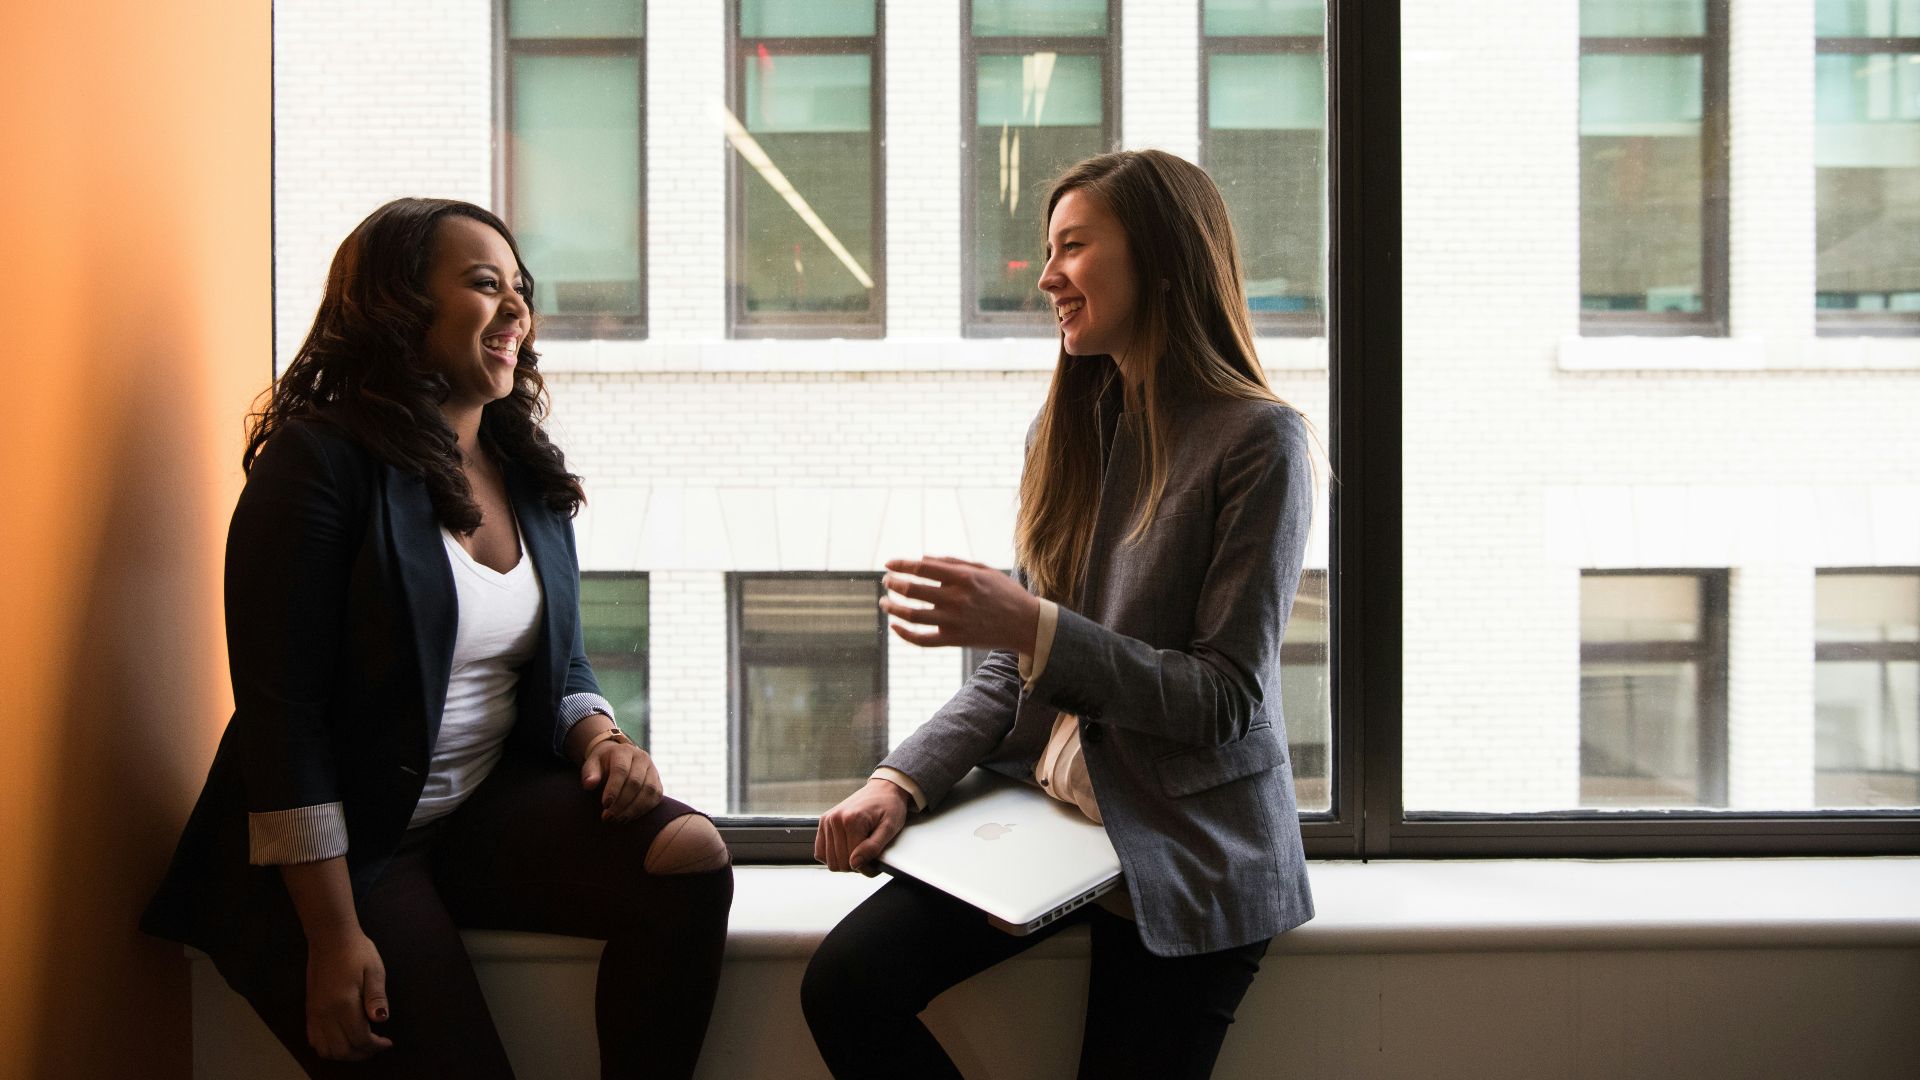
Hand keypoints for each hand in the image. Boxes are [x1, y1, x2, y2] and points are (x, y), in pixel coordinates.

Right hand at [304, 928, 391, 1061]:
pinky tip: (341, 1038)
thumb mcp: (374, 970)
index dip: (376, 1046)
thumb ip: (377, 996)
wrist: (330, 938)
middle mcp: (325, 1013)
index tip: (387, 1042)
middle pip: (341, 1050)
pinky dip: (327, 1047)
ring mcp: (315, 1013)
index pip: (359, 1039)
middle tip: (376, 1046)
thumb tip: (381, 1019)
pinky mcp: (310, 1010)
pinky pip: (313, 1039)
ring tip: (360, 1045)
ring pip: (325, 1049)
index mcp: (344, 1004)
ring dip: (344, 1054)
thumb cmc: (356, 951)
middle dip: (361, 1054)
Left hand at [581, 740, 663, 822]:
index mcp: (624, 751)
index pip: (621, 770)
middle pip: (635, 782)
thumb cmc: (602, 765)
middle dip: (621, 802)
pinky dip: (643, 810)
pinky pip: (655, 797)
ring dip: (633, 809)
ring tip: (618, 819)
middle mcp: (642, 758)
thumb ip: (590, 774)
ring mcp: (653, 769)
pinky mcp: (658, 782)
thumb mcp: (592, 765)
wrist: (619, 759)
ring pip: (649, 791)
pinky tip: (629, 817)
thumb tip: (589, 784)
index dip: (614, 788)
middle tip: (608, 817)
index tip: (605, 804)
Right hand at [815, 778, 909, 873]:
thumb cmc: (889, 807)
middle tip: (869, 856)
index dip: (867, 867)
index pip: (853, 861)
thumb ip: (873, 847)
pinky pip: (820, 853)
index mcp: (852, 820)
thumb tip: (855, 863)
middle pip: (840, 863)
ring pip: (830, 861)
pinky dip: (833, 856)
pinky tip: (846, 849)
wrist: (883, 789)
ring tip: (859, 851)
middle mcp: (835, 819)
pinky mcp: (823, 822)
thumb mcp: (889, 828)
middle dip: (856, 865)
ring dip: (845, 862)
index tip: (876, 862)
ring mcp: (827, 820)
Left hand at [880, 556, 1039, 653]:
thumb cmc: (1004, 592)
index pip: (922, 567)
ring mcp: (954, 621)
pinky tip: (895, 626)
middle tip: (886, 581)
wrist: (1025, 624)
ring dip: (892, 608)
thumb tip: (922, 559)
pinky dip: (904, 634)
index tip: (888, 564)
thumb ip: (952, 562)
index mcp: (963, 577)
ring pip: (911, 616)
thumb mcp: (983, 569)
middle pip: (912, 590)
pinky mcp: (954, 639)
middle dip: (893, 584)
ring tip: (884, 602)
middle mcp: (956, 598)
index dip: (901, 564)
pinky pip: (922, 640)